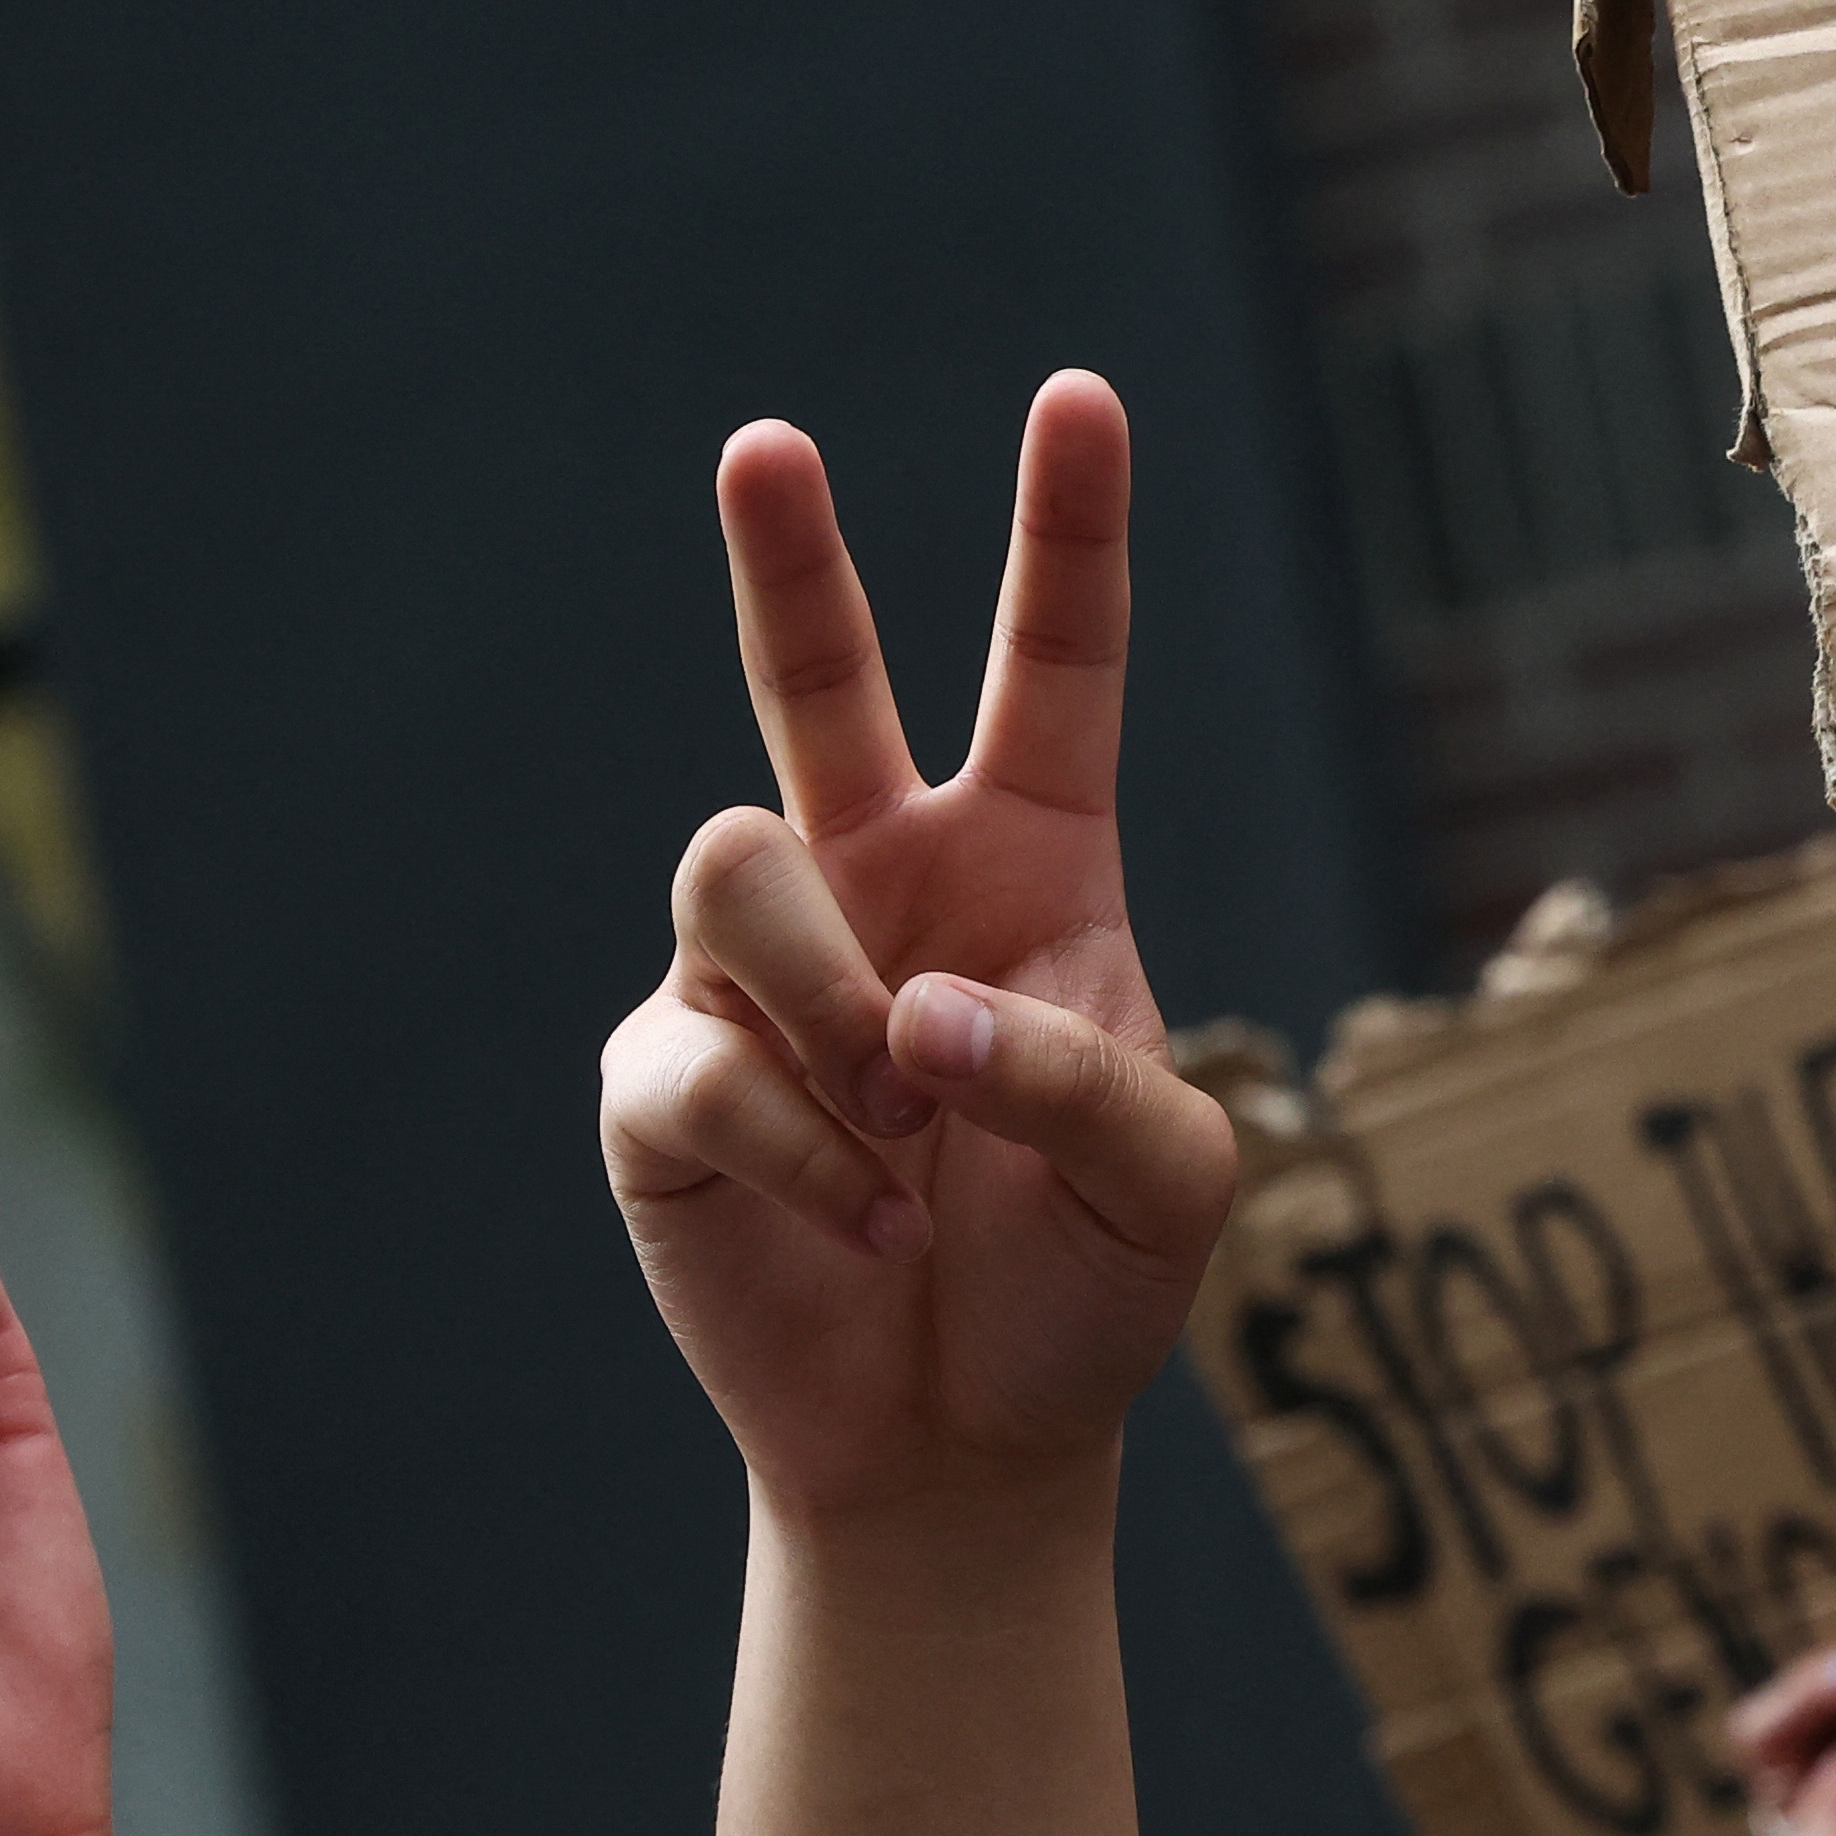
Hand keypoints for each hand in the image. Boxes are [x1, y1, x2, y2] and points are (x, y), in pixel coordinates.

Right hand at [599, 377, 1243, 1525]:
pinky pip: (701, 1051)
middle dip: (789, 557)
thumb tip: (914, 1022)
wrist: (964, 1439)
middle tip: (766, 444)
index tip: (1081, 396)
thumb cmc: (1087, 1286)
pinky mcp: (663, 1075)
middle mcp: (884, 881)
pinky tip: (855, 1218)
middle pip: (819, 677)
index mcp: (1032, 864)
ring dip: (835, 1005)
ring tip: (903, 1130)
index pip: (1054, 668)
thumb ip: (1081, 1078)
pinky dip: (798, 1148)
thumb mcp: (1172, 1183)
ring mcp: (758, 969)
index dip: (1068, 532)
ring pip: (739, 864)